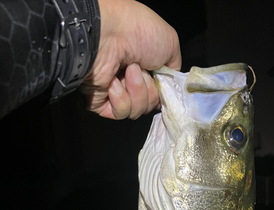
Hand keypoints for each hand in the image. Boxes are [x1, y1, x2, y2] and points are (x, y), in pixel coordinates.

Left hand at [81, 0, 180, 119]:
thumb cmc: (139, 32)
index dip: (162, 92)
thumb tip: (168, 84)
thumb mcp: (170, 43)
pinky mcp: (100, 102)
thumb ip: (174, 68)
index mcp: (145, 66)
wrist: (108, 34)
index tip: (163, 83)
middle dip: (150, 91)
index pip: (159, 93)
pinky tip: (113, 82)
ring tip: (127, 72)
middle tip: (141, 69)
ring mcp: (114, 91)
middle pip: (150, 104)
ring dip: (137, 92)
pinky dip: (121, 99)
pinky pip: (120, 113)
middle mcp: (129, 79)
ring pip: (136, 111)